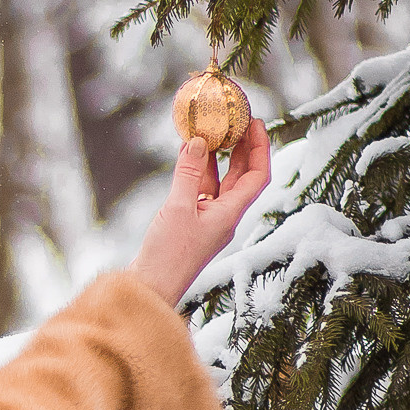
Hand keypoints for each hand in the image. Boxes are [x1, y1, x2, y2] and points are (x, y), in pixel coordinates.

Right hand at [129, 117, 271, 305]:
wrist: (150, 288)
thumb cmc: (167, 255)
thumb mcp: (178, 207)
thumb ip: (189, 172)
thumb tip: (199, 141)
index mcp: (230, 214)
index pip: (257, 176)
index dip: (260, 148)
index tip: (256, 123)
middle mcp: (224, 217)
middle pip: (241, 176)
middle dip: (240, 148)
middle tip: (236, 121)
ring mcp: (207, 221)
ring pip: (219, 183)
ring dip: (216, 158)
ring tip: (210, 131)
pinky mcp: (191, 225)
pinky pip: (200, 192)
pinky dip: (196, 173)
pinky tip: (188, 157)